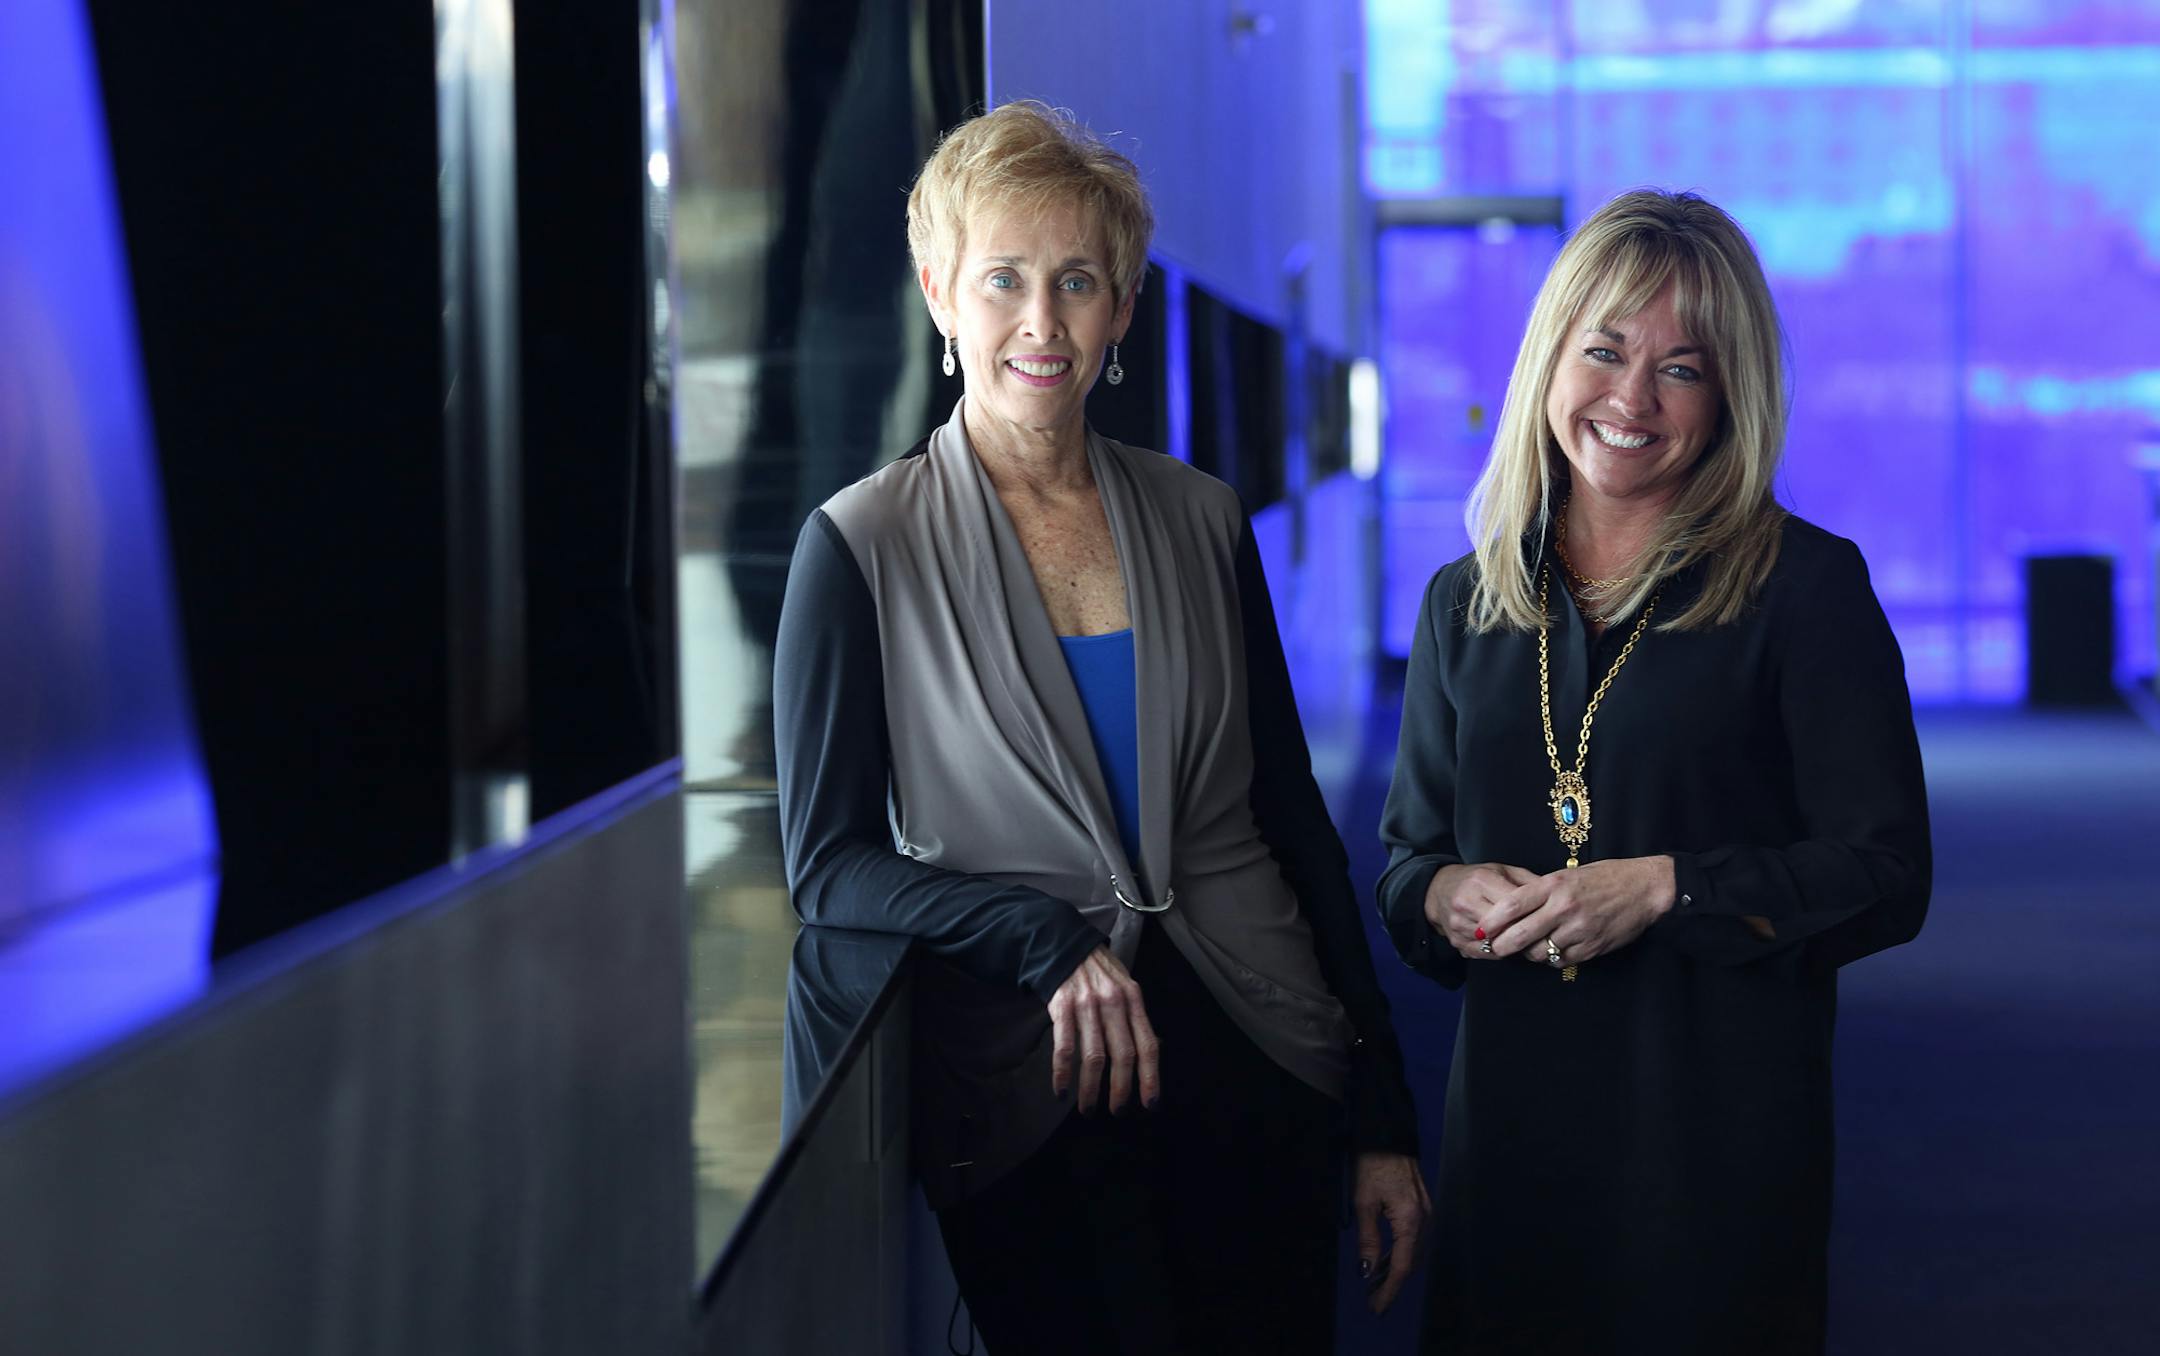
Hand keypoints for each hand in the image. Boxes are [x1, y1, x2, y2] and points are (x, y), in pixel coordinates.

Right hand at [1045, 946, 1159, 1114]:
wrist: (1064, 945)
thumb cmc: (1098, 972)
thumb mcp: (1125, 987)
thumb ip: (1135, 1018)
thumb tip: (1151, 1052)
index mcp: (1133, 1000)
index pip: (1148, 1045)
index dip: (1151, 1078)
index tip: (1150, 1104)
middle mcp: (1114, 1003)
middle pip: (1123, 1054)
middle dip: (1121, 1089)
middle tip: (1117, 1111)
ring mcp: (1087, 1005)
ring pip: (1093, 1056)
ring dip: (1090, 1089)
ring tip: (1088, 1109)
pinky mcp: (1062, 1007)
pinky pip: (1064, 1048)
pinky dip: (1063, 1074)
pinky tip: (1062, 1091)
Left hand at [1353, 1151, 1429, 1313]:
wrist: (1388, 1136)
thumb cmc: (1372, 1166)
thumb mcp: (1364, 1203)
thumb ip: (1368, 1239)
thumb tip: (1368, 1270)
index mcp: (1411, 1220)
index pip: (1402, 1266)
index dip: (1389, 1290)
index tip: (1377, 1307)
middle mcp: (1425, 1221)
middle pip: (1412, 1263)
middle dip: (1393, 1284)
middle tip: (1373, 1301)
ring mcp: (1427, 1215)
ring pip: (1415, 1254)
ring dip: (1398, 1271)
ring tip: (1377, 1286)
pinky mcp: (1424, 1209)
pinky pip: (1416, 1242)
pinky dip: (1403, 1256)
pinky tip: (1387, 1262)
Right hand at [1424, 862, 1539, 958]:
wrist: (1437, 890)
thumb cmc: (1476, 879)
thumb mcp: (1501, 870)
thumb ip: (1527, 881)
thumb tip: (1556, 893)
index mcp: (1481, 881)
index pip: (1514, 903)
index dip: (1534, 913)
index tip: (1549, 917)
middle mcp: (1466, 902)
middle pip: (1505, 926)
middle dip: (1525, 931)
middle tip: (1543, 934)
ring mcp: (1459, 924)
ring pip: (1496, 943)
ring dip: (1514, 945)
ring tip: (1529, 941)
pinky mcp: (1456, 942)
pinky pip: (1486, 954)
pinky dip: (1501, 952)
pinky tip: (1510, 946)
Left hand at [1479, 855, 1676, 968]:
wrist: (1644, 889)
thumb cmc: (1604, 878)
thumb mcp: (1568, 875)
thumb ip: (1541, 892)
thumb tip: (1510, 910)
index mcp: (1554, 885)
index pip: (1511, 906)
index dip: (1491, 921)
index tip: (1480, 930)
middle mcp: (1564, 908)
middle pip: (1520, 935)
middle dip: (1501, 946)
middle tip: (1493, 948)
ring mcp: (1579, 930)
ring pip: (1539, 952)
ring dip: (1528, 953)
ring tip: (1527, 947)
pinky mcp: (1592, 947)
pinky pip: (1561, 960)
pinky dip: (1551, 959)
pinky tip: (1551, 950)